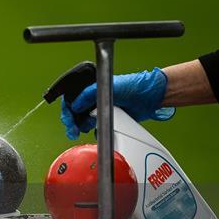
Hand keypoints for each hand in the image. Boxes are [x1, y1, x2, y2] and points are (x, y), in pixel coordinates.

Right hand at [61, 68, 175, 139]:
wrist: (150, 97)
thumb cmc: (133, 86)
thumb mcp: (107, 87)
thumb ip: (88, 94)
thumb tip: (74, 105)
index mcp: (91, 89)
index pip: (72, 99)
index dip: (68, 110)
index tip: (68, 119)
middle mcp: (94, 99)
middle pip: (75, 113)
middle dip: (72, 122)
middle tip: (72, 131)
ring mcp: (101, 110)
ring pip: (84, 121)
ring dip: (81, 127)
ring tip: (84, 130)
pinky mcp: (109, 120)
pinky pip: (97, 129)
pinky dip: (95, 132)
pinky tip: (95, 133)